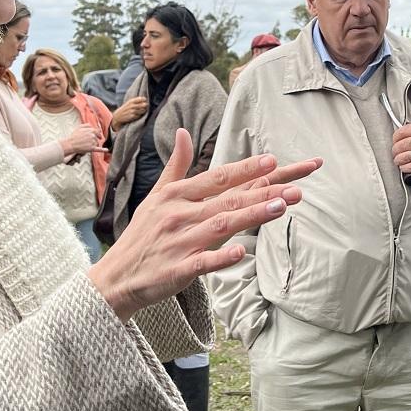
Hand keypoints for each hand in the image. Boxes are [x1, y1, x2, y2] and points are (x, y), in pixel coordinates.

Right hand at [60, 123, 106, 156]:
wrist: (70, 144)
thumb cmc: (74, 136)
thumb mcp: (79, 127)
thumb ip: (86, 125)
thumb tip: (91, 125)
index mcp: (91, 130)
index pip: (98, 131)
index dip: (97, 133)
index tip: (98, 135)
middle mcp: (93, 136)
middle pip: (97, 137)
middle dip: (95, 138)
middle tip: (90, 140)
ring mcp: (93, 142)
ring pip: (96, 143)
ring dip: (93, 143)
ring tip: (86, 144)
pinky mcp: (92, 148)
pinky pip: (99, 149)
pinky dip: (103, 150)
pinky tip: (106, 150)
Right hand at [87, 128, 320, 320]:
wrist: (115, 278)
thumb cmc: (142, 235)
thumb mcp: (157, 196)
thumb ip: (176, 165)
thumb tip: (185, 132)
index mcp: (176, 195)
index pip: (217, 178)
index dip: (245, 169)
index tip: (273, 160)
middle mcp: (180, 215)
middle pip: (227, 200)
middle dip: (263, 192)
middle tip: (296, 188)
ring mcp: (179, 243)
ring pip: (221, 226)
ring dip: (252, 215)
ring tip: (282, 208)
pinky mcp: (177, 270)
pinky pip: (202, 262)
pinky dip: (221, 257)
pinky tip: (242, 251)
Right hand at [112, 96, 147, 130]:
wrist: (117, 116)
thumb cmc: (125, 109)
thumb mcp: (128, 103)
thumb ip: (136, 101)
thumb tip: (145, 99)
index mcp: (131, 101)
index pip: (141, 99)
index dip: (144, 99)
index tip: (145, 100)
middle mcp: (132, 106)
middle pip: (143, 105)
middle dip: (145, 105)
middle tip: (146, 106)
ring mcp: (132, 111)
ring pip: (143, 110)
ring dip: (143, 110)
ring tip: (142, 110)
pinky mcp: (133, 116)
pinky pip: (139, 115)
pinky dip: (140, 115)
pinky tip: (138, 114)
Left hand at [392, 94, 410, 175]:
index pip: (402, 131)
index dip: (395, 137)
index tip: (396, 140)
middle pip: (400, 145)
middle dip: (395, 149)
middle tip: (396, 151)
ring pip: (403, 156)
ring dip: (398, 159)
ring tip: (398, 160)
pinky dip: (405, 168)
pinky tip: (405, 167)